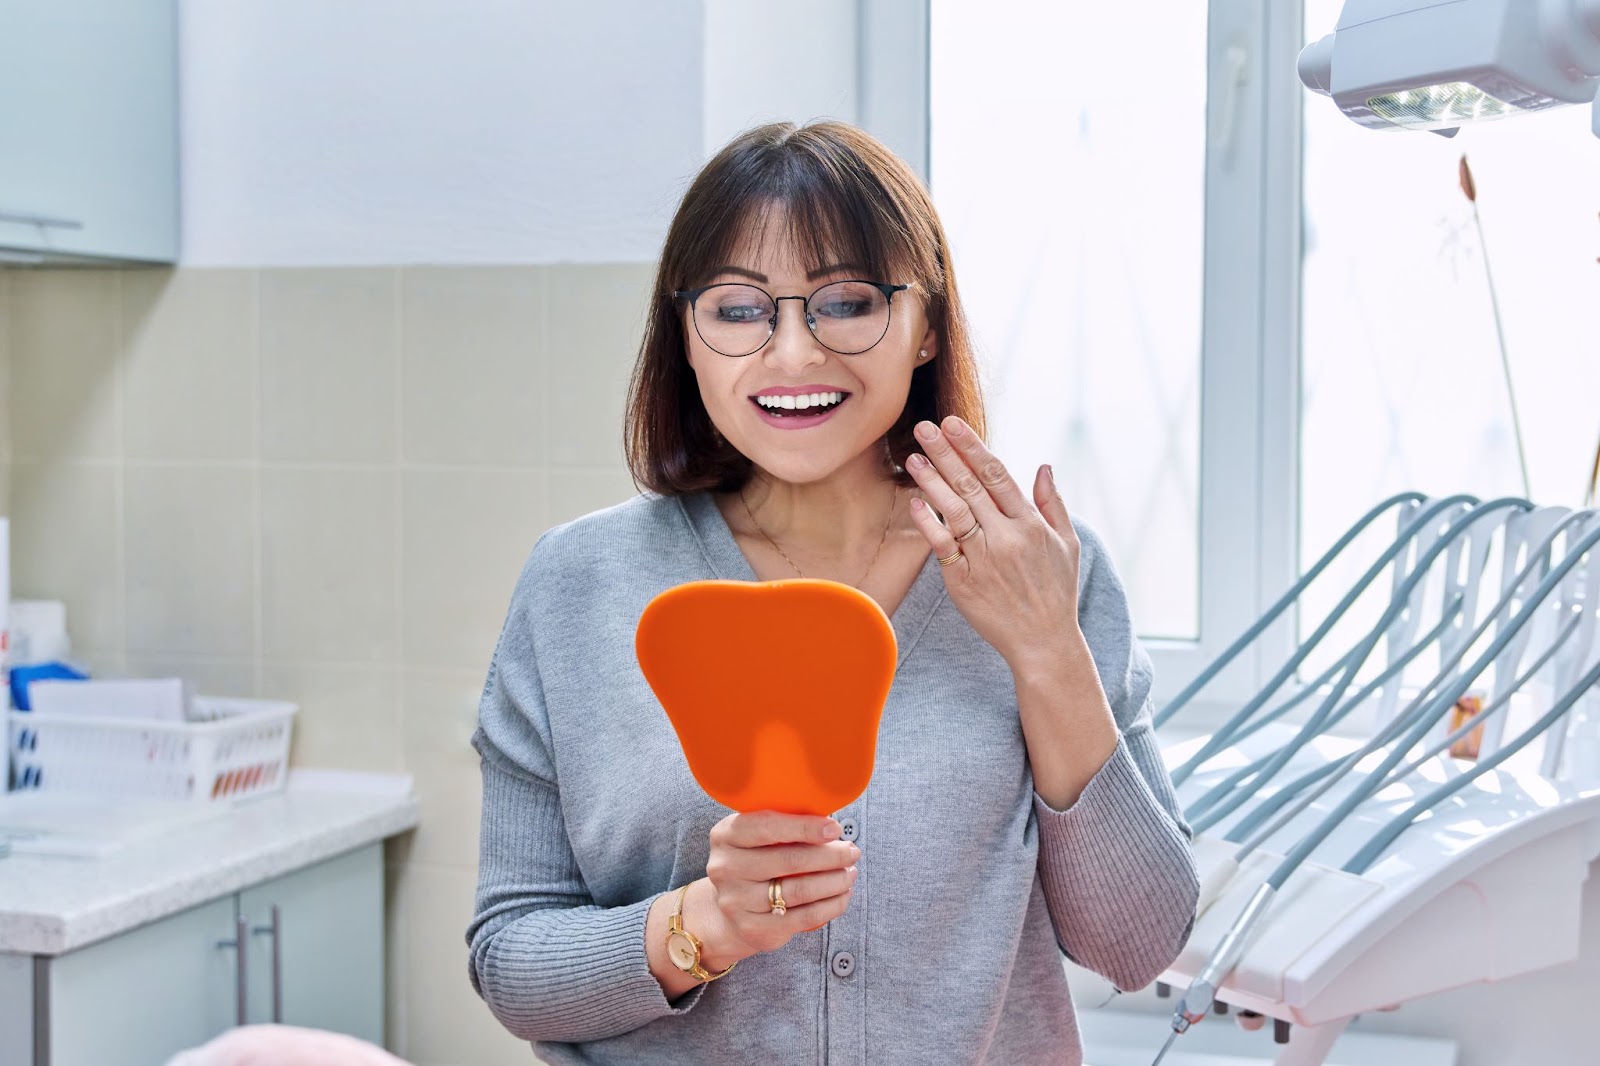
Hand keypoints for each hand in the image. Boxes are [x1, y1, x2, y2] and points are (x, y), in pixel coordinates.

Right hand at [696, 811, 859, 965]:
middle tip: (852, 852)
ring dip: (835, 881)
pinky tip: (843, 895)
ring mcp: (736, 901)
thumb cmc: (756, 860)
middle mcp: (725, 867)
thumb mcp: (759, 836)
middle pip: (789, 860)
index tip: (835, 828)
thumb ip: (786, 825)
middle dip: (830, 855)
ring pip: (799, 890)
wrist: (731, 908)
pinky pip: (803, 917)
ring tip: (850, 873)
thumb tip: (831, 825)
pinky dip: (831, 905)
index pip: (767, 826)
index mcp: (726, 835)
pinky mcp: (753, 928)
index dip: (805, 827)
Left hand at [904, 415, 1082, 670]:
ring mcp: (984, 558)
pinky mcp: (964, 580)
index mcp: (1031, 524)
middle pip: (971, 486)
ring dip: (932, 481)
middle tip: (924, 427)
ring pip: (953, 511)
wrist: (1043, 641)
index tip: (953, 424)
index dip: (972, 447)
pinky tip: (915, 501)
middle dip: (946, 453)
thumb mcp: (1068, 544)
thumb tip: (1043, 467)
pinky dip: (928, 523)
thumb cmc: (1056, 592)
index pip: (997, 475)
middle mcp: (1007, 537)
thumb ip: (1052, 504)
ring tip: (913, 456)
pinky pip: (942, 546)